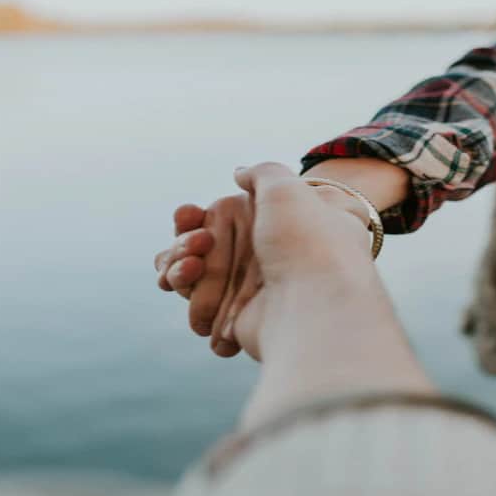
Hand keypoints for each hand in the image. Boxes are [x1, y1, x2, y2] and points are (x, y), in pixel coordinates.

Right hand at [155, 164, 373, 359]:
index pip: (228, 215)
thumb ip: (262, 173)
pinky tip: (200, 300)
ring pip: (196, 278)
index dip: (199, 217)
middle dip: (183, 245)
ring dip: (181, 271)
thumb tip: (239, 174)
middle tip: (196, 245)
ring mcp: (254, 290)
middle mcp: (267, 256)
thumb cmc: (306, 242)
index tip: (189, 215)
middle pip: (203, 247)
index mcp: (279, 224)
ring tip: (191, 269)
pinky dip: (195, 304)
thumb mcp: (288, 188)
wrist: (314, 306)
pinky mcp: (242, 322)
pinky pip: (203, 312)